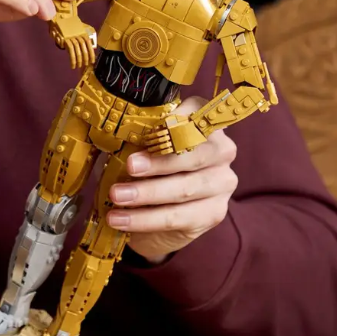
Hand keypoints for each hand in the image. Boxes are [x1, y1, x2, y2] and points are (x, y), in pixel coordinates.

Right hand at [51, 19, 96, 69]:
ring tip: (78, 66)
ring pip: (77, 49)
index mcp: (82, 32)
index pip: (88, 43)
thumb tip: (90, 47)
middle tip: (85, 64)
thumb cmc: (68, 26)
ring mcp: (71, 36)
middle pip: (83, 47)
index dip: (91, 53)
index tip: (92, 61)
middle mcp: (77, 34)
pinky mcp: (64, 39)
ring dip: (78, 59)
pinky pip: (70, 50)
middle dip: (85, 57)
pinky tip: (72, 64)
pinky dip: (72, 59)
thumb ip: (84, 37)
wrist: (58, 18)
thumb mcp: (78, 29)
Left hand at [107, 97, 238, 264]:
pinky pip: (178, 217)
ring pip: (185, 189)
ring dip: (147, 193)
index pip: (195, 116)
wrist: (155, 216)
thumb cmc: (148, 173)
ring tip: (117, 196)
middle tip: (130, 166)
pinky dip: (146, 219)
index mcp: (204, 125)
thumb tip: (114, 138)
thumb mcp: (141, 151)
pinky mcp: (214, 213)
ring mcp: (222, 183)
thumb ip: (136, 142)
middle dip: (159, 162)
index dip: (174, 123)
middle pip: (194, 155)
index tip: (149, 132)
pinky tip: (121, 219)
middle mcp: (221, 151)